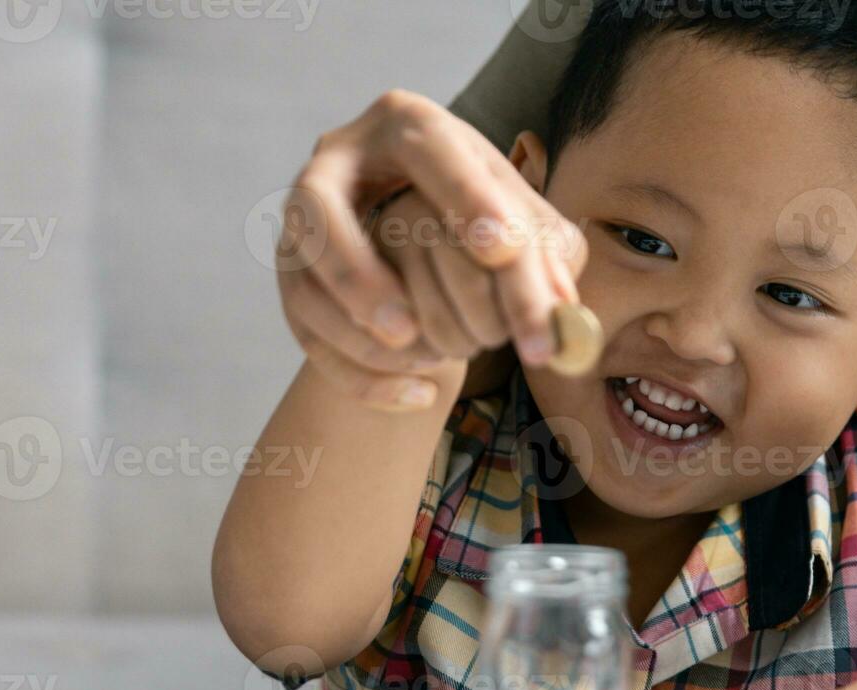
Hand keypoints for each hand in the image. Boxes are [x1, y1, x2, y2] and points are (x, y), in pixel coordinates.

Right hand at [279, 90, 586, 409]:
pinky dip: (360, 374)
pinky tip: (421, 396)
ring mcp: (303, 224)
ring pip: (302, 278)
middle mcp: (338, 162)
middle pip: (321, 211)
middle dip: (363, 274)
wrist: (423, 232)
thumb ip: (546, 254)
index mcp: (406, 126)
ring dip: (353, 325)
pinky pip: (307, 333)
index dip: (465, 198)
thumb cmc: (480, 215)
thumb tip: (562, 311)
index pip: (429, 151)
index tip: (504, 248)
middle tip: (416, 328)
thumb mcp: (521, 219)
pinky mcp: (294, 277)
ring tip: (419, 355)